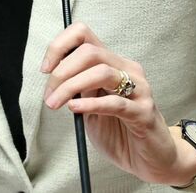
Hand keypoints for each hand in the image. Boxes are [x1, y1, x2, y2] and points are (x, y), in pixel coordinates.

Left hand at [41, 22, 195, 185]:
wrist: (150, 160)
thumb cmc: (120, 132)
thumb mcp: (91, 105)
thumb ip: (78, 88)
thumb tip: (51, 75)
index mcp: (113, 63)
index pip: (84, 35)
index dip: (60, 46)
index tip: (45, 69)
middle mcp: (128, 70)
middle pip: (90, 52)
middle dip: (62, 72)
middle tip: (49, 95)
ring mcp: (139, 89)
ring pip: (102, 72)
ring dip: (71, 87)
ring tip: (56, 104)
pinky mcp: (144, 112)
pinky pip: (116, 102)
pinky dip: (91, 104)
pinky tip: (76, 108)